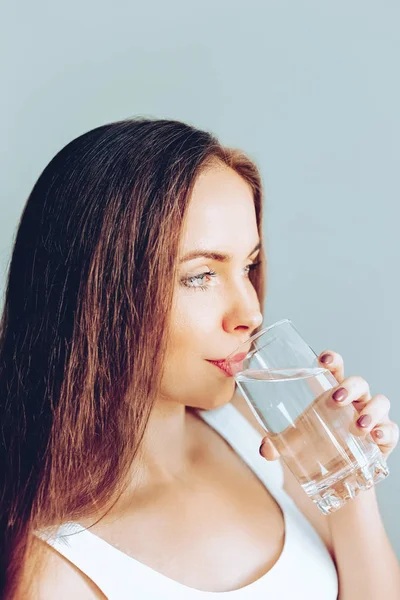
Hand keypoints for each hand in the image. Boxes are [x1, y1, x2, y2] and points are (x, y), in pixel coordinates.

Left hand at [259, 350, 398, 460]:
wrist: (337, 478)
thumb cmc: (317, 446)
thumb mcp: (296, 443)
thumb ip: (278, 444)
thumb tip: (265, 450)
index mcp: (332, 392)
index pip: (334, 368)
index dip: (332, 360)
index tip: (324, 359)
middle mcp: (354, 401)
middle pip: (358, 383)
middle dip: (350, 387)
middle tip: (337, 399)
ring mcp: (371, 417)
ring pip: (379, 402)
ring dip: (371, 411)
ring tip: (360, 426)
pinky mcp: (383, 438)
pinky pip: (391, 429)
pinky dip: (385, 431)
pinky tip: (376, 437)